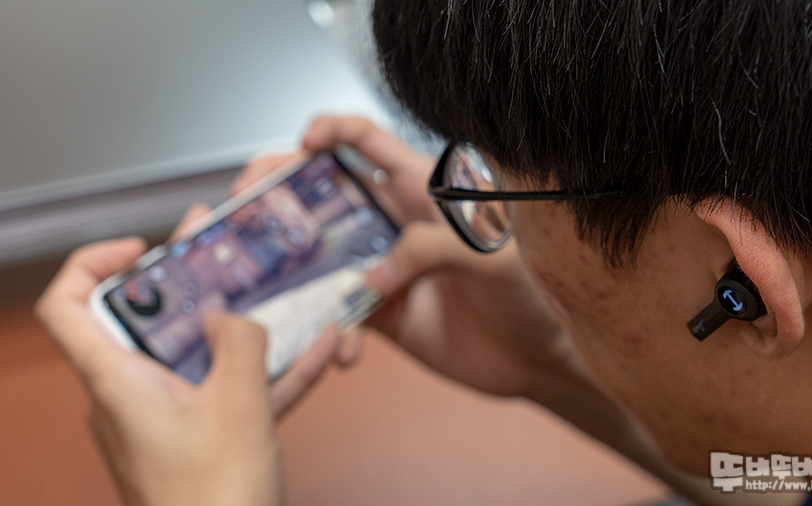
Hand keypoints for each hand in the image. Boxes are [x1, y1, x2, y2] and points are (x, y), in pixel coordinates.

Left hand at [34, 209, 347, 505]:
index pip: (70, 307)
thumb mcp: (239, 405)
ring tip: (275, 286)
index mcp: (118, 382)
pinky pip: (228, 391)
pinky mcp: (198, 437)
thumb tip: (229, 313)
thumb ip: (237, 341)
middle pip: (147, 320)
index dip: (95, 263)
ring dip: (238, 324)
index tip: (142, 248)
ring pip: (196, 355)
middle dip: (188, 280)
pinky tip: (314, 351)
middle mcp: (131, 396)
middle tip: (216, 243)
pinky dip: (265, 371)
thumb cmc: (214, 502)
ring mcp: (165, 418)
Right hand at [236, 116, 582, 397]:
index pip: (368, 141)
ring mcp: (382, 266)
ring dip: (290, 266)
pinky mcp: (379, 311)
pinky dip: (332, 331)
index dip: (331, 132)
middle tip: (248, 204)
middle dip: (281, 191)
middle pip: (325, 192)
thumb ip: (429, 248)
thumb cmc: (525, 294)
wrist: (533, 359)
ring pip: (319, 253)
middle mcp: (393, 222)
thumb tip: (371, 276)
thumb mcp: (489, 255)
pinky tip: (345, 351)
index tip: (303, 145)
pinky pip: (338, 313)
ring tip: (265, 282)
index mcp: (422, 190)